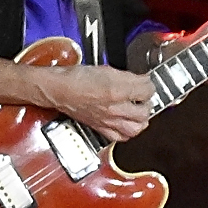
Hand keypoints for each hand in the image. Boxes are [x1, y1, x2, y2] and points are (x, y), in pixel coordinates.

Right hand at [35, 62, 157, 139]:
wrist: (59, 89)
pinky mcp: (100, 128)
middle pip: (145, 111)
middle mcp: (114, 108)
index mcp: (117, 89)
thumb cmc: (76, 78)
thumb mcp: (106, 69)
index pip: (147, 89)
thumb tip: (140, 80)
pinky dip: (126, 132)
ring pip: (136, 128)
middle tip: (143, 97)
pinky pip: (120, 137)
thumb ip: (127, 76)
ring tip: (139, 113)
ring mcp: (107, 120)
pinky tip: (126, 125)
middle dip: (147, 103)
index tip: (146, 82)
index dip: (149, 83)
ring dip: (141, 121)